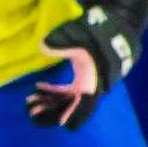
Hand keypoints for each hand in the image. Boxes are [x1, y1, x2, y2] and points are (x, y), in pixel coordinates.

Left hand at [28, 0, 147, 131]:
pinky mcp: (83, 79)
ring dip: (49, 103)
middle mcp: (93, 86)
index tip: (57, 122)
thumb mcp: (82, 33)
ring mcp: (88, 84)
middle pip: (72, 106)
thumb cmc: (101, 30)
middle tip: (30, 110)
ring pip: (68, 101)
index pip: (84, 104)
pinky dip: (52, 93)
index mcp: (96, 79)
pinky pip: (67, 92)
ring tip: (29, 102)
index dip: (71, 114)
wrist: (118, 24)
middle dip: (52, 111)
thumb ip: (64, 41)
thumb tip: (43, 46)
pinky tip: (37, 89)